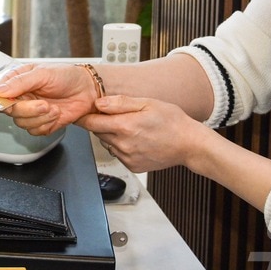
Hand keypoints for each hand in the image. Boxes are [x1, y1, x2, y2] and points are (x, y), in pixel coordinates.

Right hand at [0, 64, 96, 135]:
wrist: (88, 90)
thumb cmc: (67, 76)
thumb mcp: (43, 73)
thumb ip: (20, 82)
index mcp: (17, 82)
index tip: (6, 103)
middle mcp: (22, 97)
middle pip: (10, 112)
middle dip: (28, 110)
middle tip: (43, 104)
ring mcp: (31, 111)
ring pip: (22, 123)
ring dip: (40, 118)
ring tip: (54, 108)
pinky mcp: (42, 123)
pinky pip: (35, 131)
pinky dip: (47, 125)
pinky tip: (56, 114)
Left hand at [81, 94, 209, 172]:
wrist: (189, 144)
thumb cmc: (171, 121)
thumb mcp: (147, 103)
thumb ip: (120, 103)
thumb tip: (99, 104)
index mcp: (125, 126)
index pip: (91, 123)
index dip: (84, 117)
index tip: (81, 113)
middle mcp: (123, 145)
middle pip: (98, 133)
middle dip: (102, 123)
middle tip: (116, 116)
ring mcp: (128, 158)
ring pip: (107, 144)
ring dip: (111, 135)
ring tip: (130, 127)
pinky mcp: (132, 166)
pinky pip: (118, 154)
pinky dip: (121, 147)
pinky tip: (136, 140)